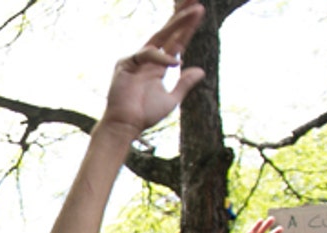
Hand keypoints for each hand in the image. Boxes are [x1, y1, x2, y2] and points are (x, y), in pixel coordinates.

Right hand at [101, 0, 204, 135]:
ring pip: (160, 36)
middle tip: (196, 1)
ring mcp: (136, 60)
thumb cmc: (144, 115)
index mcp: (158, 66)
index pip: (176, 42)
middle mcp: (148, 59)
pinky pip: (147, 54)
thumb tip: (201, 71)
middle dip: (181, 16)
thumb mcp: (171, 98)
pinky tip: (175, 62)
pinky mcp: (126, 64)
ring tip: (194, 11)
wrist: (126, 126)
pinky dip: (162, 58)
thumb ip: (185, 83)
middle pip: (167, 32)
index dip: (187, 28)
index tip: (199, 12)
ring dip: (178, 23)